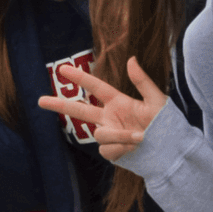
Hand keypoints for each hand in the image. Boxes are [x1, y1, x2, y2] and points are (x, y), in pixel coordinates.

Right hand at [36, 55, 167, 163]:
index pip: (95, 87)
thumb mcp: (158, 101)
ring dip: (119, 135)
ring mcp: (109, 135)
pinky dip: (122, 148)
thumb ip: (143, 81)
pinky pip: (107, 149)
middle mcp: (110, 118)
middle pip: (78, 111)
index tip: (62, 69)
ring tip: (140, 137)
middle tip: (39, 100)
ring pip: (99, 134)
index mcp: (118, 102)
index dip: (79, 77)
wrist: (172, 151)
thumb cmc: (167, 124)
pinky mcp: (111, 151)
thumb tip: (131, 59)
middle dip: (59, 105)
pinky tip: (135, 149)